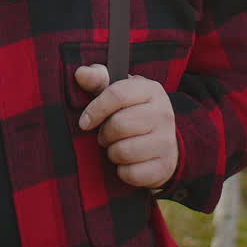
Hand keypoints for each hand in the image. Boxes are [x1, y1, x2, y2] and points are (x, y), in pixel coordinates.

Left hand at [75, 63, 177, 188]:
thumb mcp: (118, 91)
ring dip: (113, 153)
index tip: (84, 122)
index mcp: (151, 90)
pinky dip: (122, 171)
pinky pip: (131, 173)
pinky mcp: (164, 166)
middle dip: (104, 134)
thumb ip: (98, 80)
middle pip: (119, 125)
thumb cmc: (132, 112)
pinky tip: (127, 163)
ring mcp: (166, 141)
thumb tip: (80, 73)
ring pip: (124, 151)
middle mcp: (163, 113)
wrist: (162, 143)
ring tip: (117, 147)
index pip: (117, 95)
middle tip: (106, 135)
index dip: (95, 109)